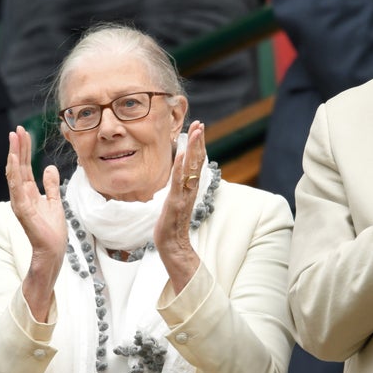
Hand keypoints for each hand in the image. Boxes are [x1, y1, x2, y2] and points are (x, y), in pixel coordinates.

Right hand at [5, 125, 66, 319]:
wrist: (53, 250)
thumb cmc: (52, 230)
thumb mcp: (55, 202)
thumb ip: (51, 185)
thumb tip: (50, 167)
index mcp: (29, 192)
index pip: (25, 166)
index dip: (25, 150)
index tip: (24, 133)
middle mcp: (22, 195)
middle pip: (19, 166)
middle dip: (18, 147)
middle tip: (17, 129)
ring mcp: (20, 202)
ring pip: (14, 174)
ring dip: (14, 156)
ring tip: (14, 139)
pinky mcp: (23, 210)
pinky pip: (17, 188)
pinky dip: (15, 174)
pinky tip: (14, 160)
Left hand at [153, 120, 205, 294]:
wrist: (173, 249)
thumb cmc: (172, 230)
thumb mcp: (175, 205)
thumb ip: (179, 192)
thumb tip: (178, 182)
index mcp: (189, 189)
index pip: (195, 163)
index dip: (197, 146)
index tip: (198, 129)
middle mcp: (189, 190)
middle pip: (196, 162)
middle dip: (198, 141)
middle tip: (200, 123)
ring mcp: (183, 196)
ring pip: (190, 168)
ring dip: (193, 148)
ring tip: (196, 131)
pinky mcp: (175, 203)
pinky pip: (179, 182)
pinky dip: (181, 167)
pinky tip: (182, 153)